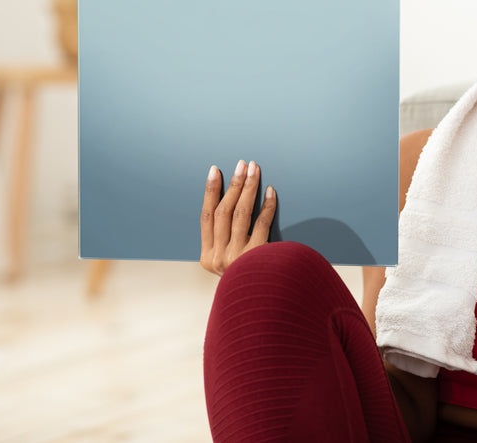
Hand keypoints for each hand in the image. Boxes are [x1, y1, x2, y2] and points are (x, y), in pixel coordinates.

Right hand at [200, 160, 276, 275]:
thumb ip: (225, 244)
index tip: (215, 170)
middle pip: (224, 211)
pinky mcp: (257, 257)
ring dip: (248, 188)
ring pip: (241, 214)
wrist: (262, 310)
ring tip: (255, 170)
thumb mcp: (228, 268)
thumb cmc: (249, 283)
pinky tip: (271, 191)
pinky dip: (267, 206)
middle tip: (242, 164)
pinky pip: (262, 224)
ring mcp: (237, 259)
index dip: (210, 192)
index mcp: (208, 259)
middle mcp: (219, 258)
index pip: (206, 217)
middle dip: (233, 184)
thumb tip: (231, 205)